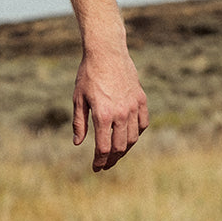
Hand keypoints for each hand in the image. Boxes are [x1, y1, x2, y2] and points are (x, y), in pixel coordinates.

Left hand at [72, 47, 148, 171]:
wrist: (107, 53)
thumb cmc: (88, 75)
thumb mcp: (78, 99)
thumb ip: (79, 123)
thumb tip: (78, 143)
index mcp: (103, 115)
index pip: (103, 147)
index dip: (100, 161)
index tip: (96, 167)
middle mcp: (121, 113)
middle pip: (119, 146)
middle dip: (111, 159)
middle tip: (105, 165)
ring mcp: (133, 106)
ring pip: (133, 137)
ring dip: (124, 149)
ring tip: (116, 154)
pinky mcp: (141, 99)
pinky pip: (143, 123)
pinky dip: (136, 134)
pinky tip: (128, 137)